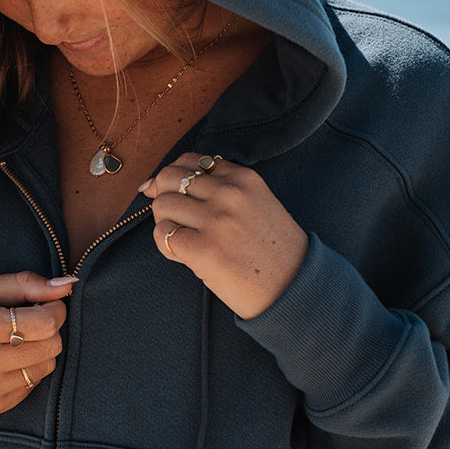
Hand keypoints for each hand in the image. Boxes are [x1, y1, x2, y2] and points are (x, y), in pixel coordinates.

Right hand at [0, 271, 75, 415]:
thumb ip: (24, 284)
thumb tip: (67, 285)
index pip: (46, 322)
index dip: (55, 309)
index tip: (44, 303)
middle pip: (51, 346)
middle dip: (48, 329)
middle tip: (27, 321)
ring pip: (45, 367)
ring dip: (39, 351)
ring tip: (14, 341)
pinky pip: (31, 386)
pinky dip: (25, 371)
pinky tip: (3, 362)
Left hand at [140, 154, 308, 318]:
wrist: (293, 288)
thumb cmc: (271, 250)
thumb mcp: (255, 205)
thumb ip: (218, 190)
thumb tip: (155, 185)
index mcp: (244, 179)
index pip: (191, 161)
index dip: (174, 178)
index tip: (173, 195)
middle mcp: (229, 194)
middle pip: (169, 177)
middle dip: (162, 195)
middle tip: (173, 218)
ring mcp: (216, 221)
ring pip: (162, 203)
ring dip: (164, 221)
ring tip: (182, 238)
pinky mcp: (204, 250)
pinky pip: (163, 234)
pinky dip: (165, 245)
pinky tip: (183, 255)